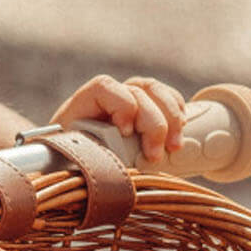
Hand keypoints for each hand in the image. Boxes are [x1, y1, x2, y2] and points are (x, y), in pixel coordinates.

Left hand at [49, 74, 187, 162]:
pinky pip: (168, 97)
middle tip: (155, 155)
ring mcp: (131, 97)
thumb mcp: (72, 157)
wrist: (77, 161)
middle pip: (138, 92)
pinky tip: (180, 130)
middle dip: (154, 124)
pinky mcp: (148, 106)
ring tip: (174, 147)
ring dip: (172, 119)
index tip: (125, 132)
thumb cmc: (71, 160)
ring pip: (157, 91)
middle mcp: (110, 95)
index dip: (122, 106)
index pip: (104, 87)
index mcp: (84, 102)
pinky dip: (178, 111)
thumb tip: (103, 163)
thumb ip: (86, 154)